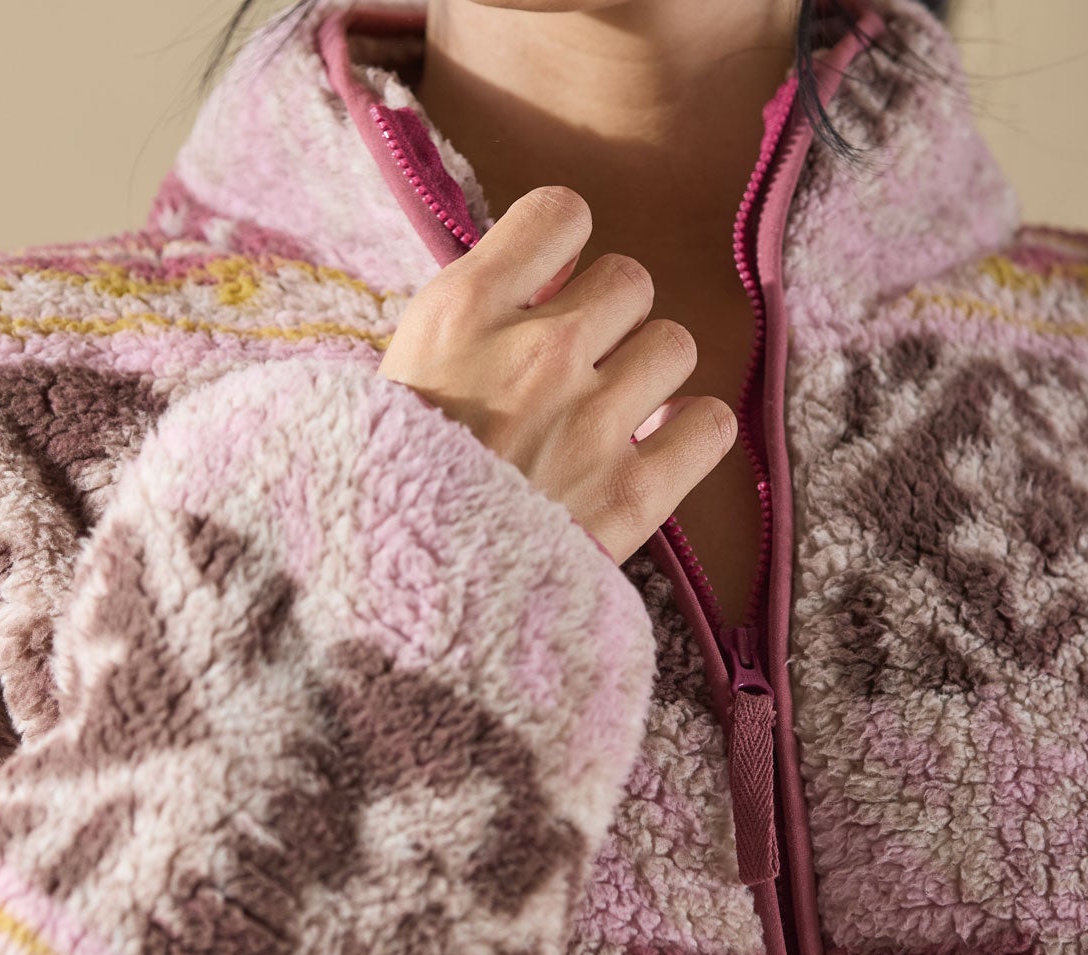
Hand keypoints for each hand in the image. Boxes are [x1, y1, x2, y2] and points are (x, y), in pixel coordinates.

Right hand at [377, 185, 736, 561]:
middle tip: (572, 377)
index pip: (561, 214)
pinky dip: (690, 438)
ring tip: (609, 422)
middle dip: (608, 323)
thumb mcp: (385, 388)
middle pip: (629, 281)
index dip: (562, 252)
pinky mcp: (634, 495)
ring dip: (648, 377)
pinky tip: (655, 457)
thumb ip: (458, 335)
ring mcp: (592, 422)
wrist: (391, 607)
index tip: (548, 290)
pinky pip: (710, 425)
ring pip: (675, 344)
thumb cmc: (377, 502)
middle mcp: (537, 351)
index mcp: (462, 313)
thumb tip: (525, 295)